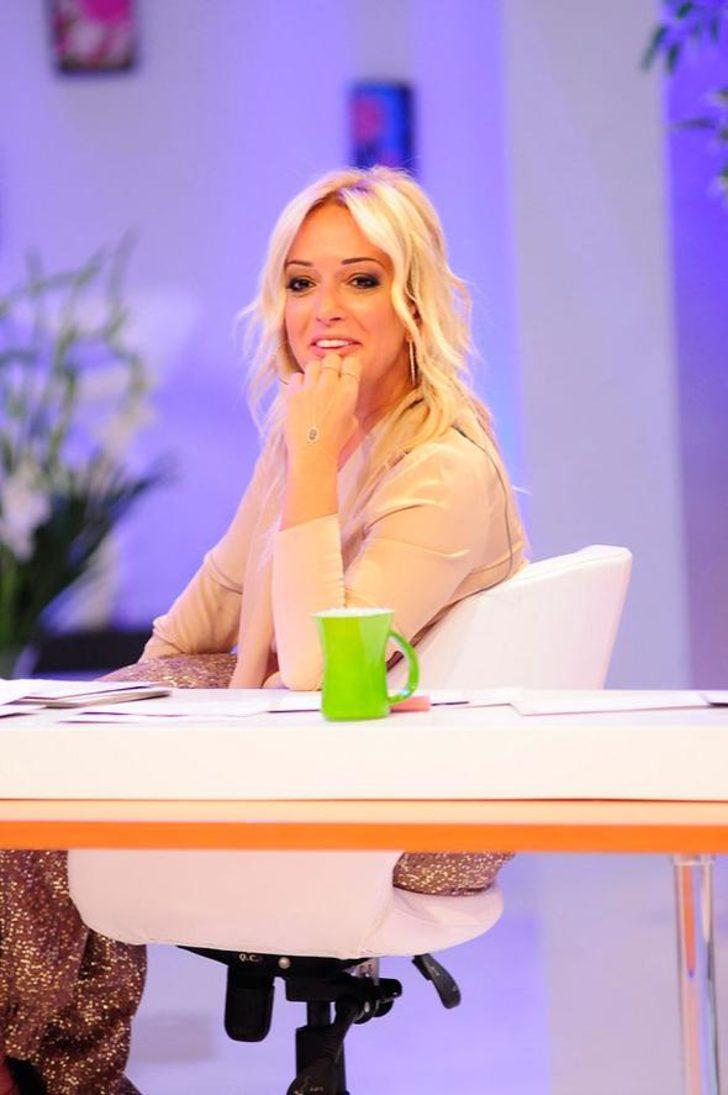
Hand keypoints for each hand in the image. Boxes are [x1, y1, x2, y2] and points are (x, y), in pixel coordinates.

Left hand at [283, 351, 361, 465]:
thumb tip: (343, 395)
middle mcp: (330, 386)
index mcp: (349, 392)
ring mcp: (310, 389)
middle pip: (332, 359)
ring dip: (315, 372)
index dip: (349, 367)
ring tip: (314, 385)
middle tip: (329, 377)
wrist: (312, 454)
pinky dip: (300, 383)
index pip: (352, 363)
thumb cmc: (335, 443)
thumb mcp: (352, 423)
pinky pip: (296, 377)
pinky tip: (302, 393)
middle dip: (332, 366)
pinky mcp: (293, 394)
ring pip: (313, 365)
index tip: (346, 373)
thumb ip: (349, 404)